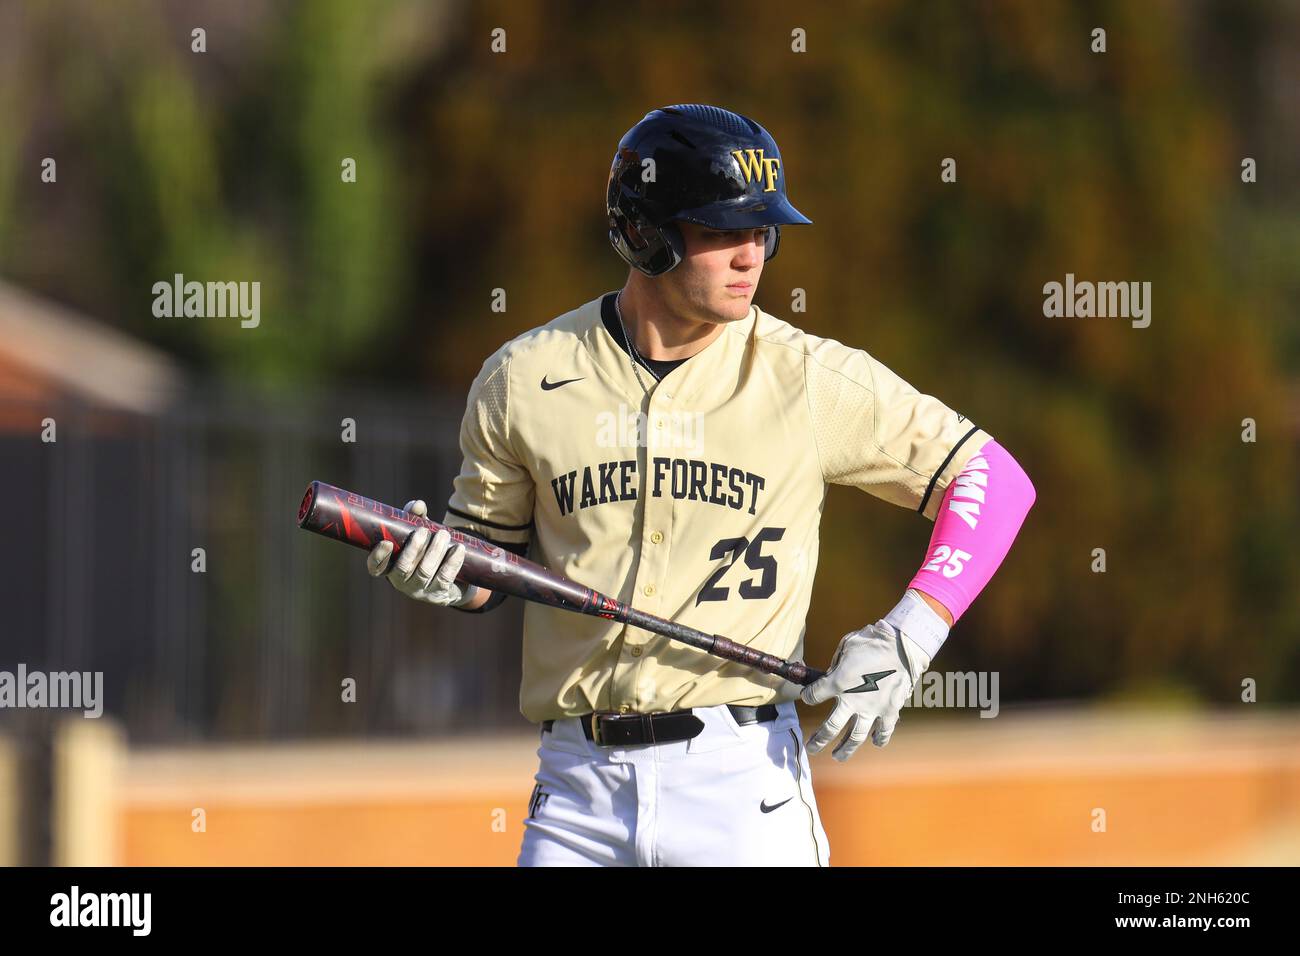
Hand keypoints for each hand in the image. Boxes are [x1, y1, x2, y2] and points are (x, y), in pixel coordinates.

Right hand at [366, 499, 470, 606]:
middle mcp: (401, 582)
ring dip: (435, 551)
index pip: (376, 568)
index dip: (378, 557)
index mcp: (390, 567)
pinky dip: (452, 562)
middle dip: (413, 548)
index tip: (387, 542)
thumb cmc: (429, 550)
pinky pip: (444, 578)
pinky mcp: (439, 594)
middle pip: (403, 568)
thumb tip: (417, 505)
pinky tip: (459, 549)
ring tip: (444, 534)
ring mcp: (420, 591)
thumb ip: (415, 518)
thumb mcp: (420, 533)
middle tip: (423, 530)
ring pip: (424, 571)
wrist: (454, 578)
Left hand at [799, 620, 931, 760]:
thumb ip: (835, 664)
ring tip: (837, 756)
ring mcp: (872, 708)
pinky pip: (884, 730)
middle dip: (819, 740)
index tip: (808, 697)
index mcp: (838, 682)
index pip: (813, 695)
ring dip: (845, 749)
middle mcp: (852, 700)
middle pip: (830, 727)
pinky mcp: (890, 710)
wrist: (902, 645)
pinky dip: (880, 738)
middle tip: (812, 748)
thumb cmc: (872, 641)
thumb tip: (831, 674)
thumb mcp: (846, 646)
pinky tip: (875, 742)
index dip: (808, 697)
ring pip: (856, 737)